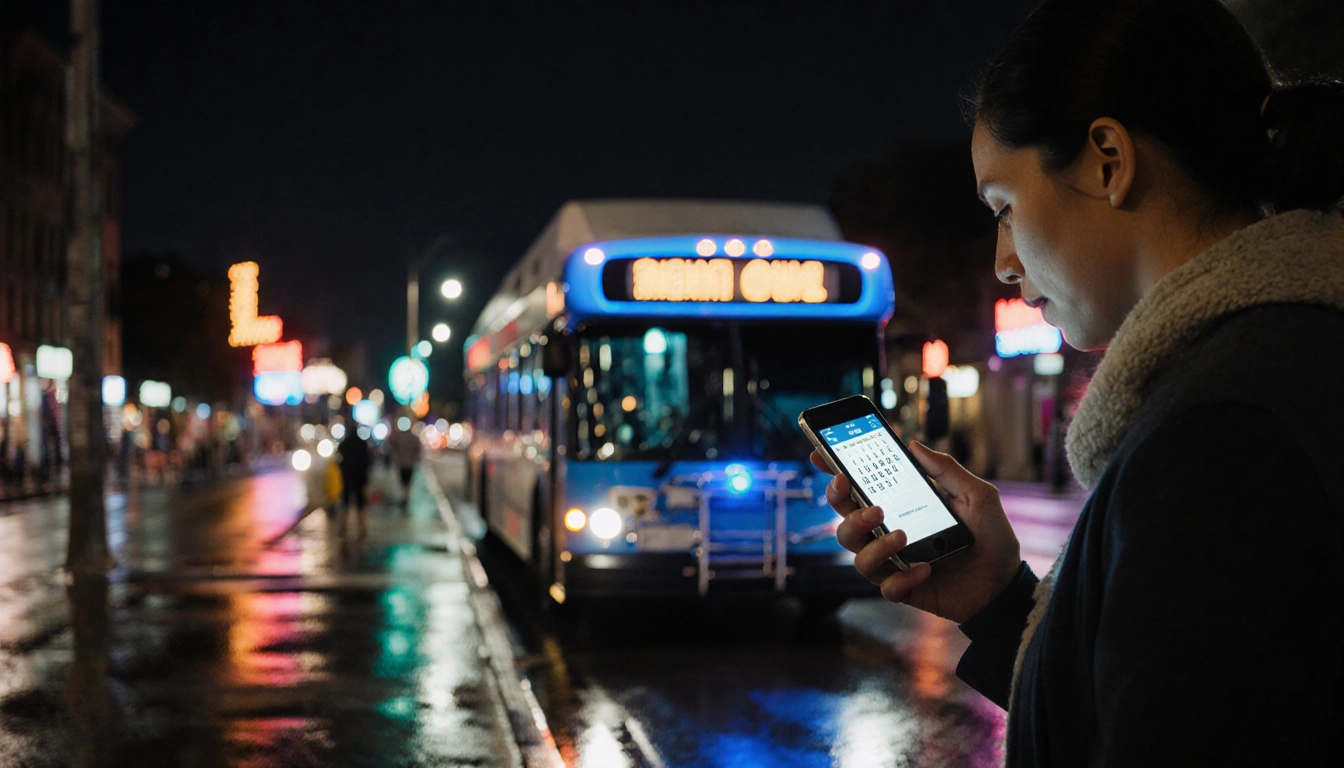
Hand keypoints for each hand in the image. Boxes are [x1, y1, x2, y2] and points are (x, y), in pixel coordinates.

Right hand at [810, 442, 1021, 623]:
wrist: (1005, 582)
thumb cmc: (990, 537)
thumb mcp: (976, 495)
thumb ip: (947, 470)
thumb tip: (914, 445)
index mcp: (898, 507)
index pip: (857, 490)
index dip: (834, 473)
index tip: (821, 456)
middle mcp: (887, 534)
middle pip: (844, 523)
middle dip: (847, 512)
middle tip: (873, 506)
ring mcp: (893, 563)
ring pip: (857, 556)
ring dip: (875, 545)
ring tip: (902, 536)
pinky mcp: (904, 588)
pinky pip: (887, 586)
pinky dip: (903, 577)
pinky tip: (925, 569)